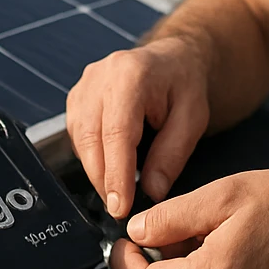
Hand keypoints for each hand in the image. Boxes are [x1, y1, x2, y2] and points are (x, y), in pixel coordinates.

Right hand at [65, 36, 210, 218]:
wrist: (172, 60)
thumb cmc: (184, 85)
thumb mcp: (193, 119)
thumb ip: (171, 155)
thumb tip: (151, 192)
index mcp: (132, 75)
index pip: (117, 132)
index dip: (116, 174)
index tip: (120, 206)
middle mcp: (101, 76)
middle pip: (90, 138)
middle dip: (103, 179)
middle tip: (120, 208)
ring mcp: (84, 85)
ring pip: (79, 139)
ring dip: (96, 170)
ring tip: (119, 189)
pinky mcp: (76, 97)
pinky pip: (76, 135)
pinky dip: (91, 157)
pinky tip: (110, 167)